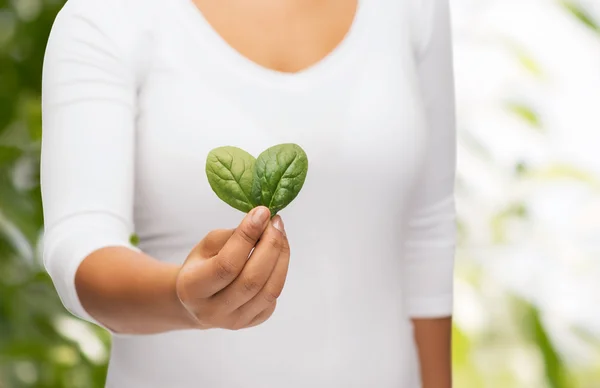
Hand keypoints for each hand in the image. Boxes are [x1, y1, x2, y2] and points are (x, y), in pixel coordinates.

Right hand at [175, 206, 289, 329]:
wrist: (199, 301)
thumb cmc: (202, 266)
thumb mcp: (207, 246)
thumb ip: (233, 236)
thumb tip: (264, 221)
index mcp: (193, 288)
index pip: (227, 264)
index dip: (248, 236)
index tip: (262, 212)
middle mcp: (213, 311)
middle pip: (252, 279)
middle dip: (270, 245)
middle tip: (276, 222)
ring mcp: (235, 321)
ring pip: (270, 290)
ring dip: (281, 257)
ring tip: (280, 234)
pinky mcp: (253, 322)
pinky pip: (274, 296)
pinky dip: (280, 271)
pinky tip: (276, 255)